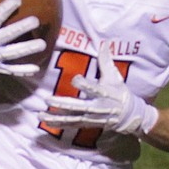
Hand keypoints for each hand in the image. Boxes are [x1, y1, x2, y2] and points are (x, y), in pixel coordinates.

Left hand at [40, 43, 157, 136]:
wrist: (128, 116)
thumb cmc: (120, 93)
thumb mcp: (115, 77)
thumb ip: (106, 61)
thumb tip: (104, 43)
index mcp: (104, 93)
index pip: (94, 89)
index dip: (84, 84)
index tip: (75, 79)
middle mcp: (97, 107)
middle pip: (78, 107)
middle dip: (62, 104)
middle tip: (47, 99)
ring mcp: (91, 118)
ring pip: (71, 118)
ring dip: (55, 117)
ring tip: (40, 114)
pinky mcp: (87, 124)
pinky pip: (70, 125)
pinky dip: (58, 124)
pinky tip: (45, 121)